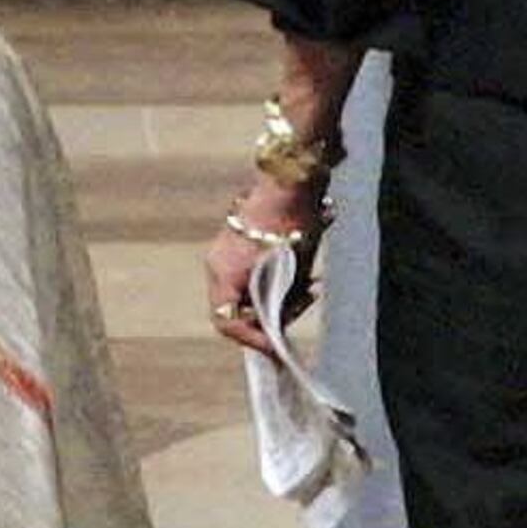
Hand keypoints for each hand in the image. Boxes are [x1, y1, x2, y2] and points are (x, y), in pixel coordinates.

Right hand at [204, 175, 325, 348]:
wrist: (292, 180)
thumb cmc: (291, 225)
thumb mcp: (292, 273)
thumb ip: (282, 304)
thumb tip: (279, 328)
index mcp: (224, 273)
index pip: (226, 322)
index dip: (252, 340)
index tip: (276, 346)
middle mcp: (218, 265)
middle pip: (236, 309)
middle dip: (268, 317)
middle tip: (299, 312)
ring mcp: (226, 254)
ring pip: (246, 293)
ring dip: (275, 299)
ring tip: (308, 290)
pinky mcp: (239, 245)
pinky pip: (251, 276)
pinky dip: (273, 283)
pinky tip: (302, 275)